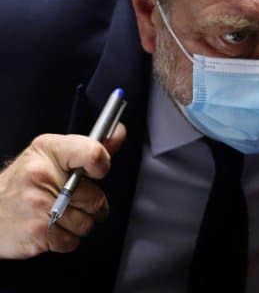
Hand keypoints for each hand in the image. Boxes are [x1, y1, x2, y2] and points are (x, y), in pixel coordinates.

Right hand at [0, 123, 126, 258]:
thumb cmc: (24, 182)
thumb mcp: (52, 155)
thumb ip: (88, 148)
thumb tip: (119, 133)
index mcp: (49, 150)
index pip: (92, 153)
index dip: (102, 165)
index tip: (98, 172)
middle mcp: (41, 175)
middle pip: (95, 197)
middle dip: (89, 204)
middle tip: (73, 200)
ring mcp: (38, 205)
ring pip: (86, 223)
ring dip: (78, 224)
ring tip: (60, 215)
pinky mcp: (37, 231)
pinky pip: (71, 241)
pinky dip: (65, 240)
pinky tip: (50, 228)